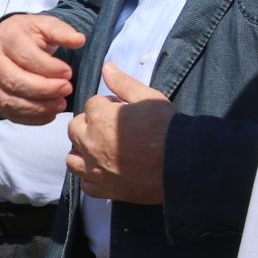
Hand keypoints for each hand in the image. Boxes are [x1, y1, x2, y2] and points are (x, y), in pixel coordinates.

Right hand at [0, 13, 85, 123]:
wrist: (5, 41)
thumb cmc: (29, 35)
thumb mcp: (44, 26)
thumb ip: (62, 32)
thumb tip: (79, 40)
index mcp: (7, 38)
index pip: (25, 56)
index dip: (49, 68)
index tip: (68, 72)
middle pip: (14, 81)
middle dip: (44, 89)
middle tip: (67, 89)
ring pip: (10, 100)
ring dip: (39, 107)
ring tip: (61, 104)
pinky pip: (9, 113)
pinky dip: (31, 118)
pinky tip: (49, 114)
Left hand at [65, 64, 175, 203]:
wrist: (184, 164)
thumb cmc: (167, 129)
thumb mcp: (148, 98)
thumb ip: (123, 83)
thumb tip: (106, 67)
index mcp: (100, 118)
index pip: (91, 105)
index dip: (108, 106)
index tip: (123, 112)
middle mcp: (91, 144)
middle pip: (75, 129)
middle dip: (89, 125)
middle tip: (111, 129)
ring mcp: (96, 170)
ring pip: (73, 158)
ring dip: (83, 151)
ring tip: (102, 149)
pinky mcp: (105, 190)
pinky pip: (85, 184)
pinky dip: (92, 178)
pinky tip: (105, 171)